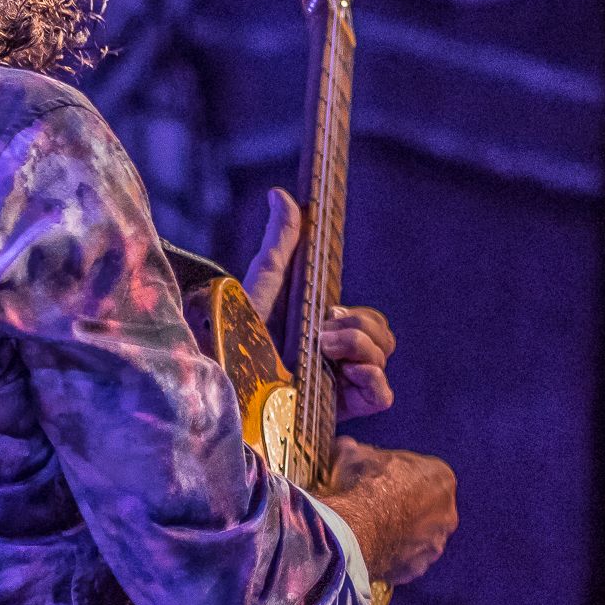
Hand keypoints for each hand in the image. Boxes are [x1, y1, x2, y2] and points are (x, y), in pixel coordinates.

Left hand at [241, 189, 395, 419]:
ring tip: (322, 348)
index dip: (358, 315)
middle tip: (322, 330)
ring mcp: (336, 385)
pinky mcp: (337, 411)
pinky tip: (346, 372)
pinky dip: (374, 380)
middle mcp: (332, 360)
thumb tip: (282, 193)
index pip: (365, 320)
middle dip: (360, 327)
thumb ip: (280, 243)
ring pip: (383, 359)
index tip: (329, 309)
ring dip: (361, 346)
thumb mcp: (260, 283)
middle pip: (382, 336)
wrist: (221, 382)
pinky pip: (383, 396)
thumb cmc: (234, 334)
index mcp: (320, 331)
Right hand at [319, 437, 456, 585]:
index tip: (379, 479)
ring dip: (400, 533)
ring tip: (371, 530)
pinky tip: (371, 548)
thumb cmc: (361, 487)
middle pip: (425, 507)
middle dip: (405, 506)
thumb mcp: (355, 457)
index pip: (422, 474)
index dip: (398, 475)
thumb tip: (345, 446)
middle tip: (376, 506)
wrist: (355, 529)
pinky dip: (392, 555)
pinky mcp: (419, 567)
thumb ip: (357, 452)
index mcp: (441, 477)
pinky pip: (406, 560)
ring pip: (418, 536)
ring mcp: (435, 543)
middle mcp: (447, 512)